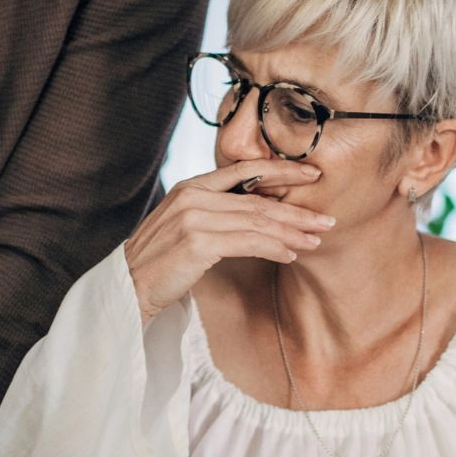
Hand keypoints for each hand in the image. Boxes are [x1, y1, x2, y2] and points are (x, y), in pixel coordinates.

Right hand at [124, 159, 334, 322]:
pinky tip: (290, 255)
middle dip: (297, 210)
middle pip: (257, 200)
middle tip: (327, 219)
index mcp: (191, 186)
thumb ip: (215, 212)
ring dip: (291, 233)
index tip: (312, 176)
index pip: (245, 170)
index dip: (282, 172)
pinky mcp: (197, 242)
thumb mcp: (185, 225)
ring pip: (257, 221)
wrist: (128, 286)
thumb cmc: (161, 261)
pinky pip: (247, 242)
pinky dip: (272, 248)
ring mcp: (194, 218)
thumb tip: (260, 214)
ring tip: (315, 240)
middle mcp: (193, 196)